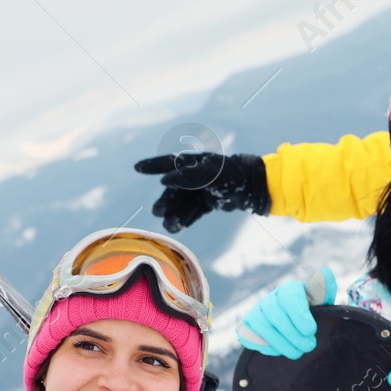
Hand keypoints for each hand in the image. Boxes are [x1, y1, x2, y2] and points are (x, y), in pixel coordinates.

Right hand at [135, 152, 269, 231]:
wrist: (253, 189)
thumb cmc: (232, 176)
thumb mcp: (210, 174)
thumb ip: (187, 176)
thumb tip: (164, 180)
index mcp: (194, 163)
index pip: (169, 163)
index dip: (153, 165)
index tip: (137, 168)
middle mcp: (195, 176)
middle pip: (174, 190)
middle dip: (166, 202)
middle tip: (159, 213)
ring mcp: (201, 190)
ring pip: (182, 204)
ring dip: (175, 214)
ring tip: (171, 226)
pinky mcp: (208, 203)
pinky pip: (192, 212)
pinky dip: (185, 219)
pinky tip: (176, 228)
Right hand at [238, 268, 336, 358]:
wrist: (296, 331)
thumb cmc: (311, 314)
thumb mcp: (321, 303)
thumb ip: (323, 290)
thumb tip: (325, 271)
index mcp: (288, 289)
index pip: (288, 296)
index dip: (299, 315)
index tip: (311, 331)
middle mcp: (270, 298)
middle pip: (274, 313)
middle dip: (292, 333)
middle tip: (309, 346)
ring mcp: (256, 313)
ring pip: (262, 326)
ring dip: (282, 343)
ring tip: (298, 352)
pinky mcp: (247, 328)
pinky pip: (252, 337)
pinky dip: (266, 346)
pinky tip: (281, 349)